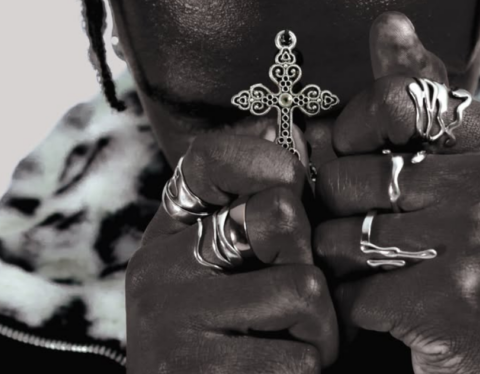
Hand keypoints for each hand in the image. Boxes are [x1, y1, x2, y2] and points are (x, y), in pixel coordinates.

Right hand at [126, 133, 338, 372]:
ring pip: (304, 289)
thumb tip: (293, 130)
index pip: (210, 158)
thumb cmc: (222, 341)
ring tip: (287, 343)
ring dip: (319, 328)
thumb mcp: (227, 271)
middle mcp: (160, 266)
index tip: (289, 179)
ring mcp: (172, 320)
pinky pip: (301, 356)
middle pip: (278, 214)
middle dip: (308, 260)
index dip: (263, 156)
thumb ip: (255, 209)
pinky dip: (306, 368)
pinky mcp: (197, 372)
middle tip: (295, 297)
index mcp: (170, 233)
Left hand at [313, 12, 479, 372]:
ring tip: (381, 271)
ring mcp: (479, 240)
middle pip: (351, 172)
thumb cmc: (472, 258)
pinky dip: (350, 302)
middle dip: (343, 210)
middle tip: (377, 232)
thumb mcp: (461, 172)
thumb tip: (389, 24)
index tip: (356, 152)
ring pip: (341, 233)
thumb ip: (422, 97)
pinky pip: (349, 286)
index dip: (352, 129)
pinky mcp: (450, 298)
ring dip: (341, 259)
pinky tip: (384, 308)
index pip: (393, 96)